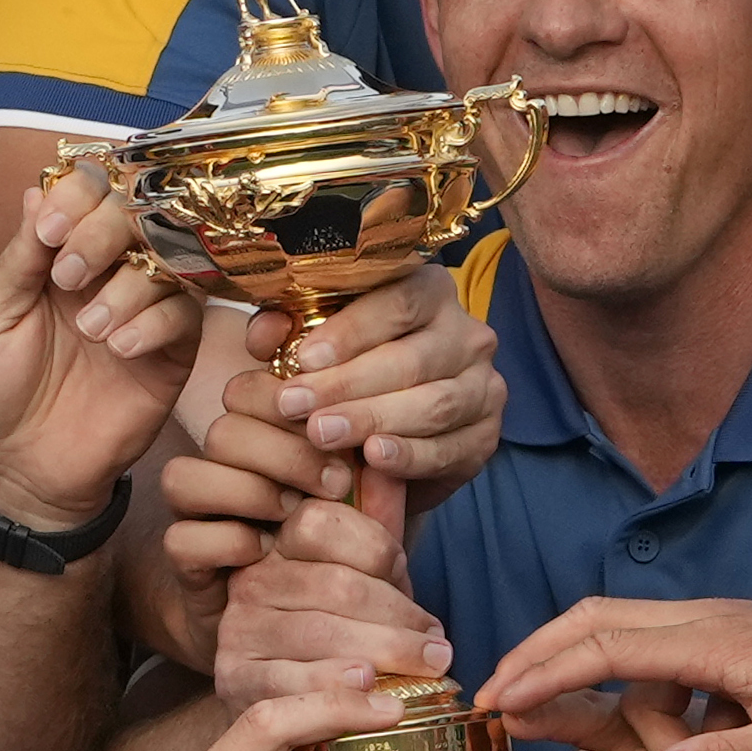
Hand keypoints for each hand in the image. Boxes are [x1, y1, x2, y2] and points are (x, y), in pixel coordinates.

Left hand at [0, 167, 203, 529]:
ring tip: (91, 330)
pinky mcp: (172, 353)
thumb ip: (19, 255)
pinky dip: (154, 323)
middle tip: (69, 276)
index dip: (79, 196)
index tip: (51, 228)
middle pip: (137, 214)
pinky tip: (120, 349)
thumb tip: (39, 189)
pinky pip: (186, 315)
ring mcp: (144, 310)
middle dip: (105, 233)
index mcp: (61, 252)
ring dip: (129, 286)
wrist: (17, 467)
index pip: (90, 194)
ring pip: (168, 260)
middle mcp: (108, 271)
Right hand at [209, 500, 450, 712]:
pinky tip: (374, 691)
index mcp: (278, 540)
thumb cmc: (340, 628)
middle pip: (335, 585)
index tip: (410, 579)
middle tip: (442, 646)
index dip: (379, 550)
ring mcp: (239, 628)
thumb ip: (375, 520)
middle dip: (399, 616)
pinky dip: (340, 690)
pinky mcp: (235, 679)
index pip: (324, 525)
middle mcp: (253, 578)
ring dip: (387, 651)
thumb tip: (386, 458)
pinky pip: (292, 683)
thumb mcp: (362, 572)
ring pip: (321, 634)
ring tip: (430, 666)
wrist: (291, 703)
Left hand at [242, 264, 503, 513]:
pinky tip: (373, 458)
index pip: (398, 301)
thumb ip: (287, 332)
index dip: (351, 330)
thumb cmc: (350, 374)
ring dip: (372, 420)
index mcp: (430, 292)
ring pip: (432, 403)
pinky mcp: (486, 436)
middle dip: (347, 384)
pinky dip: (410, 455)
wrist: (390, 439)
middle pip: (411, 357)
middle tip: (295, 406)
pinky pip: (449, 447)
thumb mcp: (317, 346)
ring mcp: (484, 386)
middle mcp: (467, 334)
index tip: (304, 358)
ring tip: (322, 434)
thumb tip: (264, 333)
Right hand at [477, 598, 751, 750]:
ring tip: (523, 691)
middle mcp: (702, 617)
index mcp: (711, 641)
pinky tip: (596, 695)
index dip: (542, 673)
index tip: (494, 702)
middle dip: (533, 651)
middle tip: (487, 693)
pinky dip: (600, 655)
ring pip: (614, 618)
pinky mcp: (725, 632)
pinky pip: (644, 634)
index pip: (603, 646)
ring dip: (562, 649)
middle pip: (593, 616)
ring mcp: (712, 619)